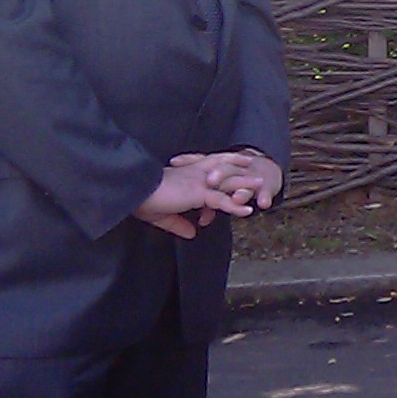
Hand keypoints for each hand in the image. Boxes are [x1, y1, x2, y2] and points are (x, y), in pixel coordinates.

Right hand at [133, 157, 254, 239]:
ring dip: (245, 184)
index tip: (230, 165)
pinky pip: (222, 201)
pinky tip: (248, 211)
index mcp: (184, 174)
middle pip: (221, 165)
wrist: (134, 192)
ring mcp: (198, 183)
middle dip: (237, 164)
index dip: (219, 166)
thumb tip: (193, 233)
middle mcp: (193, 174)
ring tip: (261, 185)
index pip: (207, 167)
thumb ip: (179, 223)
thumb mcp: (163, 215)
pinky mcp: (198, 194)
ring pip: (227, 182)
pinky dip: (236, 207)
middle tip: (252, 164)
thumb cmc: (142, 200)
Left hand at [179, 149, 282, 211]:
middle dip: (218, 175)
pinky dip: (266, 197)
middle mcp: (236, 170)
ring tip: (238, 199)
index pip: (203, 160)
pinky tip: (264, 203)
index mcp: (220, 167)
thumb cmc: (236, 176)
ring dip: (241, 191)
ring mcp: (253, 177)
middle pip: (225, 170)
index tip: (174, 162)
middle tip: (210, 181)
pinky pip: (267, 192)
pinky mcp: (268, 186)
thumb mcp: (215, 176)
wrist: (267, 172)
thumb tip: (173, 171)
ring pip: (246, 183)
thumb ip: (195, 176)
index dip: (188, 160)